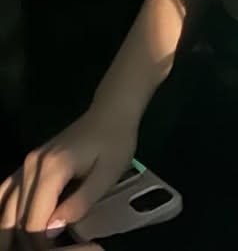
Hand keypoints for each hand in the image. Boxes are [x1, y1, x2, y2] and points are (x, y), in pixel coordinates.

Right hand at [0, 104, 136, 238]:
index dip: (42, 244)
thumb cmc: (115, 142)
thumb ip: (80, 203)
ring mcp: (26, 163)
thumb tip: (52, 229)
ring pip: (7, 208)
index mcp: (51, 169)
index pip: (34, 220)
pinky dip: (5, 212)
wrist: (111, 112)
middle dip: (30, 241)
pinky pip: (6, 192)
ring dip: (15, 231)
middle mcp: (31, 166)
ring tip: (34, 244)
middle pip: (17, 218)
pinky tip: (10, 228)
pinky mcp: (27, 163)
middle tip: (51, 249)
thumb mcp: (108, 174)